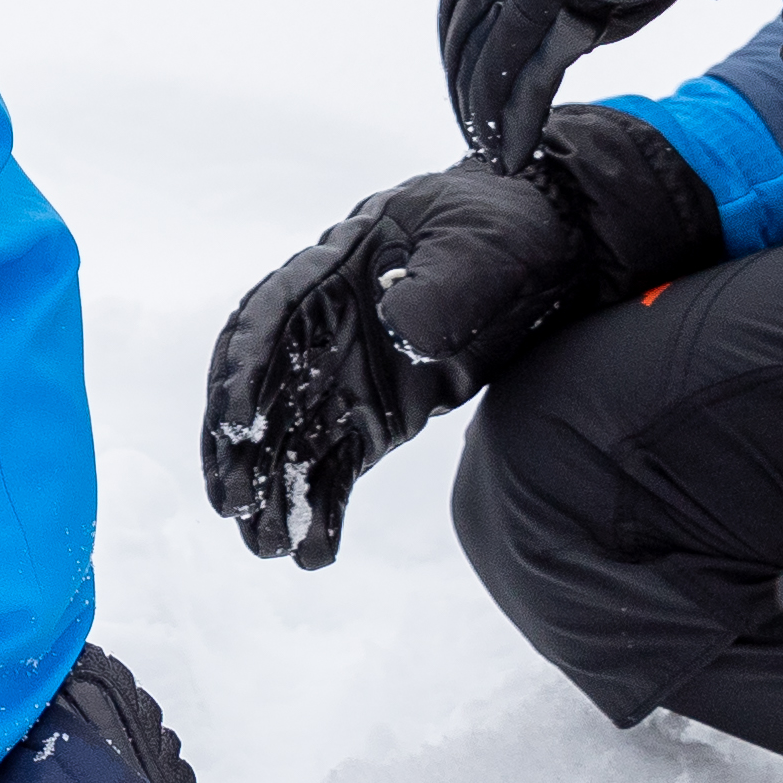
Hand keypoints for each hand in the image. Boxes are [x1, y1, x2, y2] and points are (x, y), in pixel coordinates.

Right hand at [200, 109, 715, 567]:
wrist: (550, 249)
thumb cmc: (505, 229)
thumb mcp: (483, 245)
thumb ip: (442, 283)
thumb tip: (399, 325)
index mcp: (335, 270)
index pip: (271, 319)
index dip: (245, 369)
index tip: (237, 422)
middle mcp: (327, 328)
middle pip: (268, 389)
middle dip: (244, 448)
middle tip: (233, 504)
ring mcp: (351, 373)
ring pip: (296, 436)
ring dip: (276, 490)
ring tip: (265, 546)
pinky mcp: (380, 413)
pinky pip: (340, 463)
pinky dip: (323, 505)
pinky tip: (313, 552)